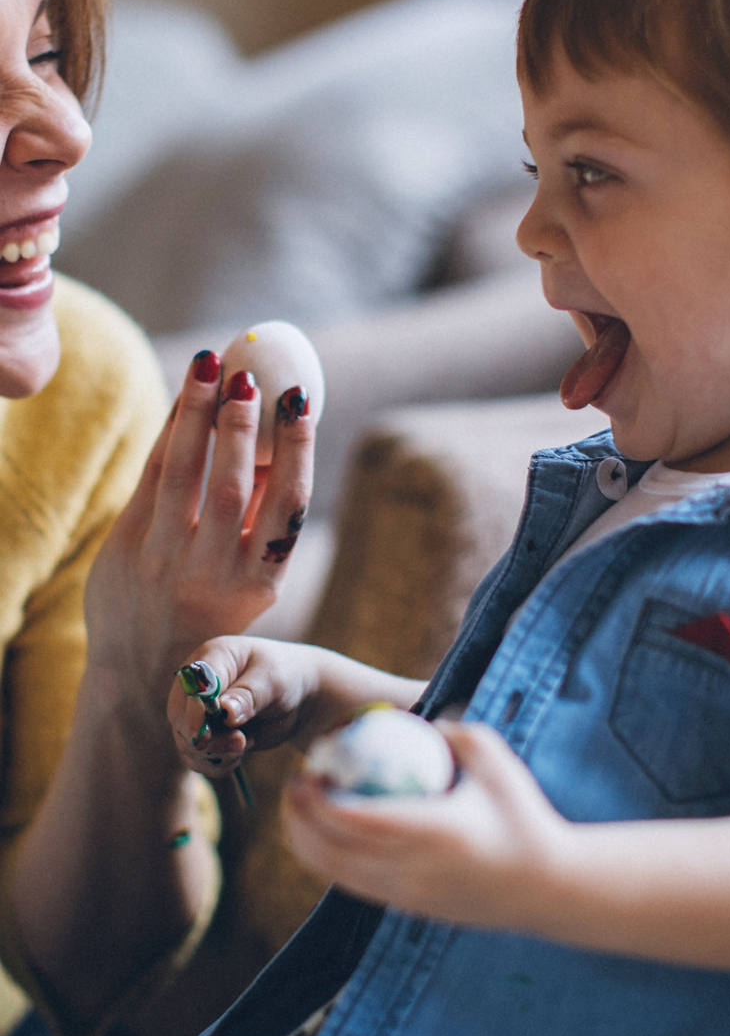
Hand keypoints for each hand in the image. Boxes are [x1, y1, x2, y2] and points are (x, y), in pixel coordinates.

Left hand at [84, 353, 314, 727]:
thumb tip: (280, 432)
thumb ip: (262, 514)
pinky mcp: (122, 550)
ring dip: (196, 413)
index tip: (301, 400)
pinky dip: (168, 433)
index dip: (297, 449)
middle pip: (230, 488)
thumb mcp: (251, 578)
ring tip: (211, 364)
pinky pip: (148, 478)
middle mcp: (212, 575)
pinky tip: (184, 399)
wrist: (144, 671)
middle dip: (240, 426)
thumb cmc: (211, 608)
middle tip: (248, 376)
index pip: (287, 506)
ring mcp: (162, 563)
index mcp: (261, 582)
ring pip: (180, 475)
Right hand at [168, 634, 387, 777]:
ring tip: (241, 750)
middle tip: (236, 746)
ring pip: (186, 741)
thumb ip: (249, 695)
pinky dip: (215, 763)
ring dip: (210, 754)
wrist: (301, 695)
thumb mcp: (275, 681)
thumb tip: (223, 711)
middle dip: (203, 737)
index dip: (196, 710)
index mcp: (211, 658)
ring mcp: (198, 710)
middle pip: (179, 716)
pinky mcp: (206, 733)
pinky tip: (237, 758)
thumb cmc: (290, 676)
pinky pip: (199, 756)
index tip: (218, 730)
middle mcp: (198, 683)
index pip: (188, 684)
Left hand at [282, 721, 571, 930]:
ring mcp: (408, 896)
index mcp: (434, 832)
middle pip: (334, 852)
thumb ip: (454, 732)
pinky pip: (354, 885)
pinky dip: (330, 861)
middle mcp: (414, 870)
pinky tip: (328, 833)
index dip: (318, 801)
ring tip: (302, 808)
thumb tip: (415, 718)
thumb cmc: (524, 815)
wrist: (549, 887)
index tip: (307, 770)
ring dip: (308, 843)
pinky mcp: (409, 910)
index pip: (356, 822)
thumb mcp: (496, 759)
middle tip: (295, 785)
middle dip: (301, 820)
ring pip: (337, 875)